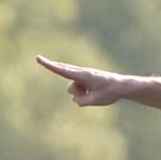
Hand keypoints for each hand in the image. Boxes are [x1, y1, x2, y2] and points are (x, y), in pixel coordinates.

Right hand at [36, 56, 160, 108]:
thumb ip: (81, 101)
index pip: (62, 71)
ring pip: (73, 90)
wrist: (122, 86)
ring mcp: (83, 77)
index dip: (49, 66)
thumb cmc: (109, 92)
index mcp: (83, 75)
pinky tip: (95, 94)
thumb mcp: (94, 101)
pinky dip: (84, 95)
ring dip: (80, 94)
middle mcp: (82, 74)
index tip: (38, 58)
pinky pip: (79, 91)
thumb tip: (75, 99)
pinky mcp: (86, 81)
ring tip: (95, 94)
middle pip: (67, 78)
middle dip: (69, 83)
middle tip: (45, 62)